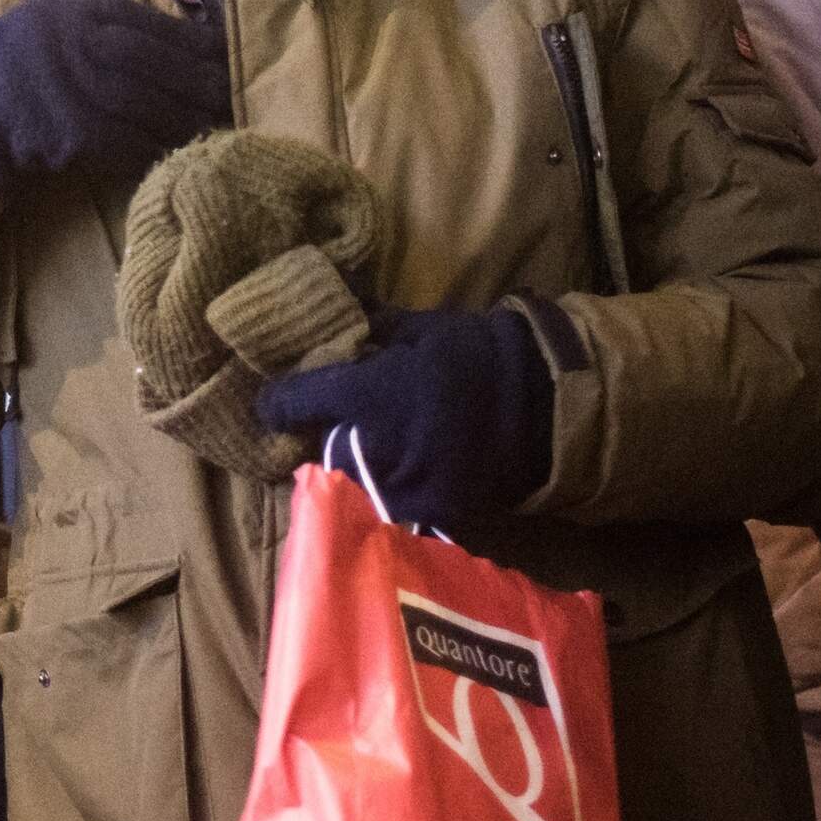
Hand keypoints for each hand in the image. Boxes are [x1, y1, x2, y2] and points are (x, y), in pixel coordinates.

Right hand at [0, 0, 231, 192]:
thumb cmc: (16, 66)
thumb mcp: (52, 23)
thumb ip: (103, 24)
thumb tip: (176, 34)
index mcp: (74, 15)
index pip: (148, 23)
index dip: (193, 40)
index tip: (227, 53)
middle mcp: (73, 46)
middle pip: (153, 62)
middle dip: (199, 80)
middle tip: (234, 94)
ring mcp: (69, 89)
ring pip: (144, 104)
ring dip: (186, 118)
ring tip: (217, 125)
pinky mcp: (66, 132)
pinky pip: (124, 142)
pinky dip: (155, 148)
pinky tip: (179, 152)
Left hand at [252, 306, 554, 526]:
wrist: (548, 404)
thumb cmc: (481, 354)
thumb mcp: (422, 328)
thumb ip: (374, 327)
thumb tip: (339, 309)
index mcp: (372, 393)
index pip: (299, 402)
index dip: (279, 404)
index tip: (272, 407)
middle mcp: (379, 445)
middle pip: (325, 449)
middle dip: (325, 439)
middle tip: (332, 428)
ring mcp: (407, 484)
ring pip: (355, 483)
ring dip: (356, 470)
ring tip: (371, 454)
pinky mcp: (435, 512)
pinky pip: (395, 507)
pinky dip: (391, 493)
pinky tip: (399, 477)